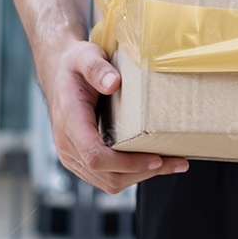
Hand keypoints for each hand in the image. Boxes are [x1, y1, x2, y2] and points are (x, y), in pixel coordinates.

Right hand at [43, 40, 188, 193]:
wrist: (60, 73)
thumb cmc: (75, 65)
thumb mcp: (85, 57)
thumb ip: (97, 69)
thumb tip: (113, 83)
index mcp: (69, 121)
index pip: (95, 156)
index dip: (126, 163)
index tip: (155, 159)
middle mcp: (68, 145)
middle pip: (106, 175)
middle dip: (143, 173)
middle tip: (177, 162)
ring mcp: (73, 155)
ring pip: (108, 181)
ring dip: (141, 176)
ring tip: (172, 163)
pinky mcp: (82, 159)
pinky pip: (107, 176)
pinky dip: (132, 173)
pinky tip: (154, 162)